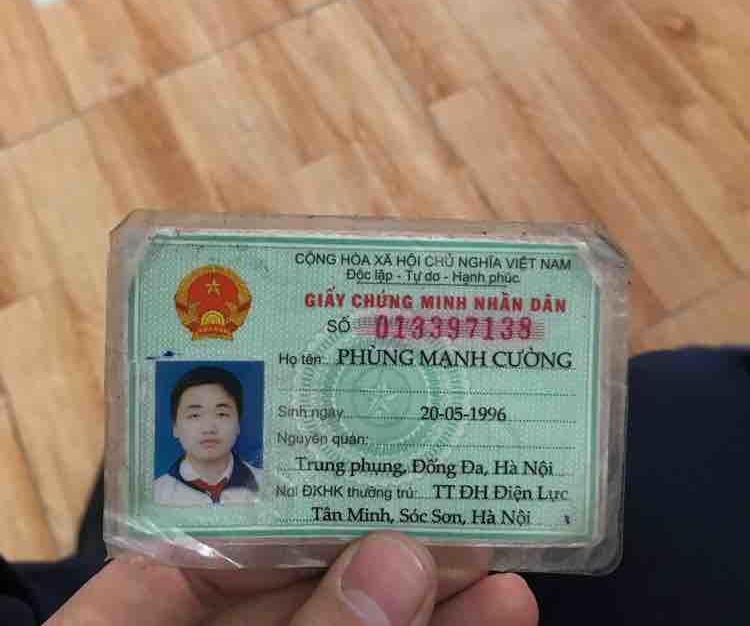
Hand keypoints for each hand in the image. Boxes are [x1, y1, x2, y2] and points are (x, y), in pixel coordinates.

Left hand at [46, 532, 537, 625]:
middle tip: (467, 508)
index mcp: (138, 622)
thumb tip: (396, 560)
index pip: (218, 535)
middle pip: (302, 582)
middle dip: (387, 550)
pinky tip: (497, 625)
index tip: (376, 458)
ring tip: (506, 575)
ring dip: (433, 612)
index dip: (299, 492)